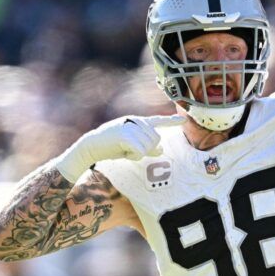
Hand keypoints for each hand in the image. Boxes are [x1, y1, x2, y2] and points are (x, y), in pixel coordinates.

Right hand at [55, 115, 185, 181]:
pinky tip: (123, 152)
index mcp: (138, 122)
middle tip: (131, 150)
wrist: (91, 147)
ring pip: (149, 146)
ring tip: (125, 149)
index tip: (183, 120)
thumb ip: (147, 147)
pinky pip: (140, 150)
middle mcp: (136, 121)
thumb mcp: (131, 147)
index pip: (158, 120)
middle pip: (156, 140)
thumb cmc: (111, 147)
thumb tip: (161, 150)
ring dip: (138, 154)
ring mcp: (130, 126)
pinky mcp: (124, 134)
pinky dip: (133, 155)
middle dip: (147, 150)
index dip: (172, 121)